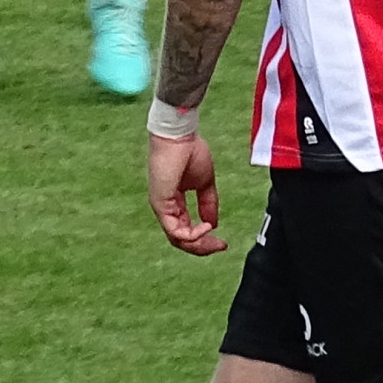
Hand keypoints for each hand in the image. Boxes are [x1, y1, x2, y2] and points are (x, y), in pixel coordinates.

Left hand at [150, 129, 222, 252]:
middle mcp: (166, 209)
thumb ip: (208, 204)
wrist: (179, 135)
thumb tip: (213, 223)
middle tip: (220, 246)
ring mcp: (161, 208)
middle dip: (203, 247)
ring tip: (214, 238)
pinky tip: (206, 226)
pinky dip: (193, 234)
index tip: (222, 242)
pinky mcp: (160, 204)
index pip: (187, 230)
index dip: (205, 239)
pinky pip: (175, 230)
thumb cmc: (188, 151)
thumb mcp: (205, 183)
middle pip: (182, 240)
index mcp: (175, 203)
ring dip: (198, 243)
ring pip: (178, 239)